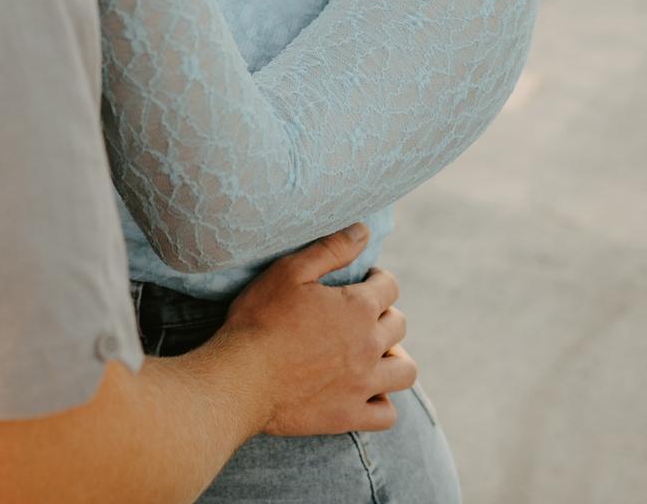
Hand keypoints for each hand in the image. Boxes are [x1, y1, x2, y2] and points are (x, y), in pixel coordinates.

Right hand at [205, 224, 415, 435]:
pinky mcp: (350, 415)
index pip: (389, 287)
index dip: (377, 279)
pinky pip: (387, 413)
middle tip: (359, 314)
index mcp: (358, 308)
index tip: (362, 281)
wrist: (242, 377)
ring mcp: (363, 384)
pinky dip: (381, 400)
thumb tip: (363, 230)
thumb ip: (331, 249)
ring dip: (394, 357)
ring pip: (404, 371)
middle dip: (384, 313)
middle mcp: (369, 346)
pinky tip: (363, 389)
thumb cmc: (260, 318)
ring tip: (371, 352)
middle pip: (399, 325)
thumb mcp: (290, 271)